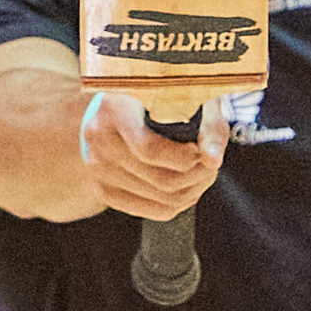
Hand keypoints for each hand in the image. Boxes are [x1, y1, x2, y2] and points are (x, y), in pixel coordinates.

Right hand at [81, 93, 226, 220]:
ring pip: (160, 199)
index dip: (185, 157)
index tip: (201, 149)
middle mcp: (99, 139)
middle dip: (197, 176)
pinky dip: (177, 204)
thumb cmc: (160, 99)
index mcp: (115, 108)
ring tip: (200, 174)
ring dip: (191, 191)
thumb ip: (206, 127)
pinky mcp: (103, 189)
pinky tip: (186, 187)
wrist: (120, 107)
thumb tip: (212, 160)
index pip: (148, 149)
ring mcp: (98, 167)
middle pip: (159, 179)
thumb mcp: (188, 99)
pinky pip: (150, 211)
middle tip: (209, 165)